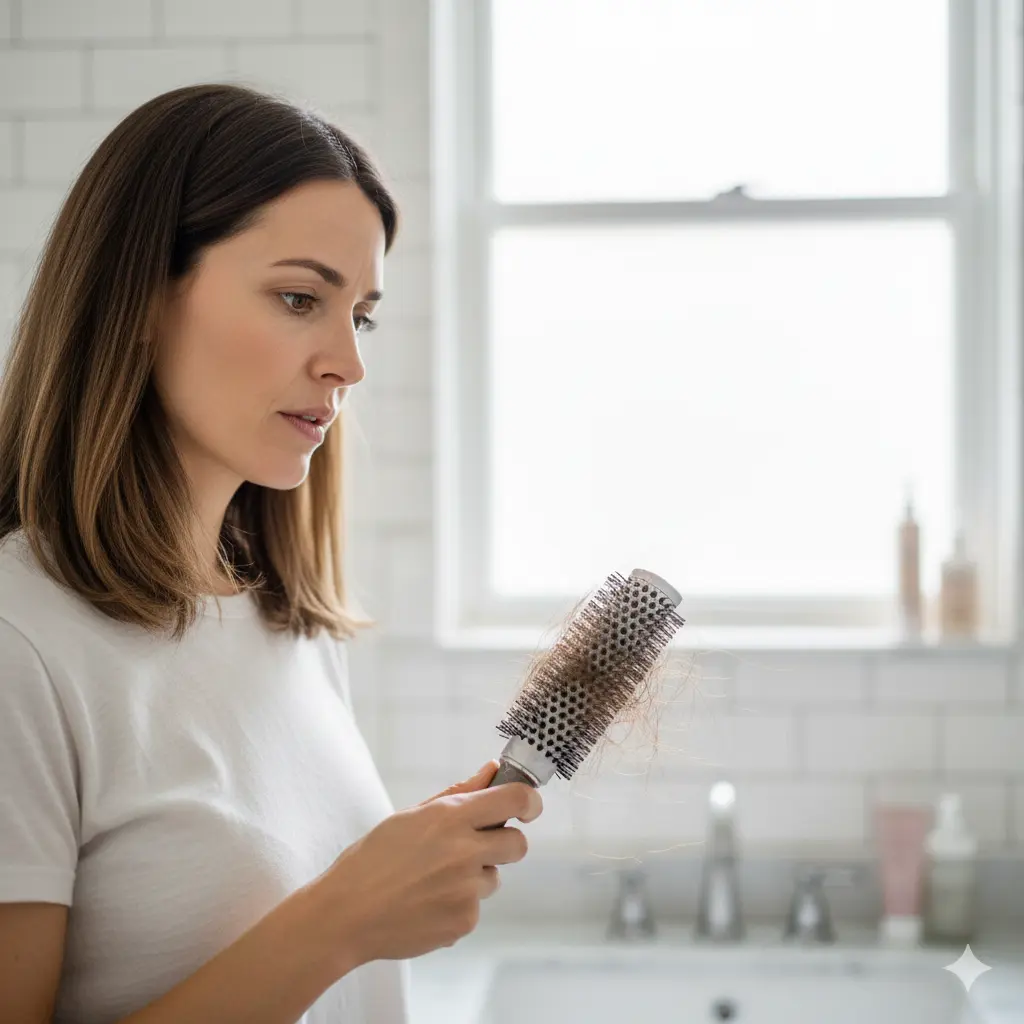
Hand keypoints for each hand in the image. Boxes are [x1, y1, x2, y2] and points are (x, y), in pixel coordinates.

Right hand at [312, 761, 543, 968]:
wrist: (344, 914)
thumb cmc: (373, 859)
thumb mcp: (412, 816)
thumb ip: (459, 793)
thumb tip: (492, 770)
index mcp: (450, 818)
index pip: (515, 800)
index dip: (530, 801)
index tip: (527, 807)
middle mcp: (464, 852)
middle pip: (517, 844)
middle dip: (504, 843)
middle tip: (475, 847)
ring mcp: (466, 891)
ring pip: (493, 878)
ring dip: (474, 877)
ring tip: (432, 880)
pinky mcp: (463, 922)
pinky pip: (475, 907)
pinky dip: (457, 905)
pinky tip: (425, 903)